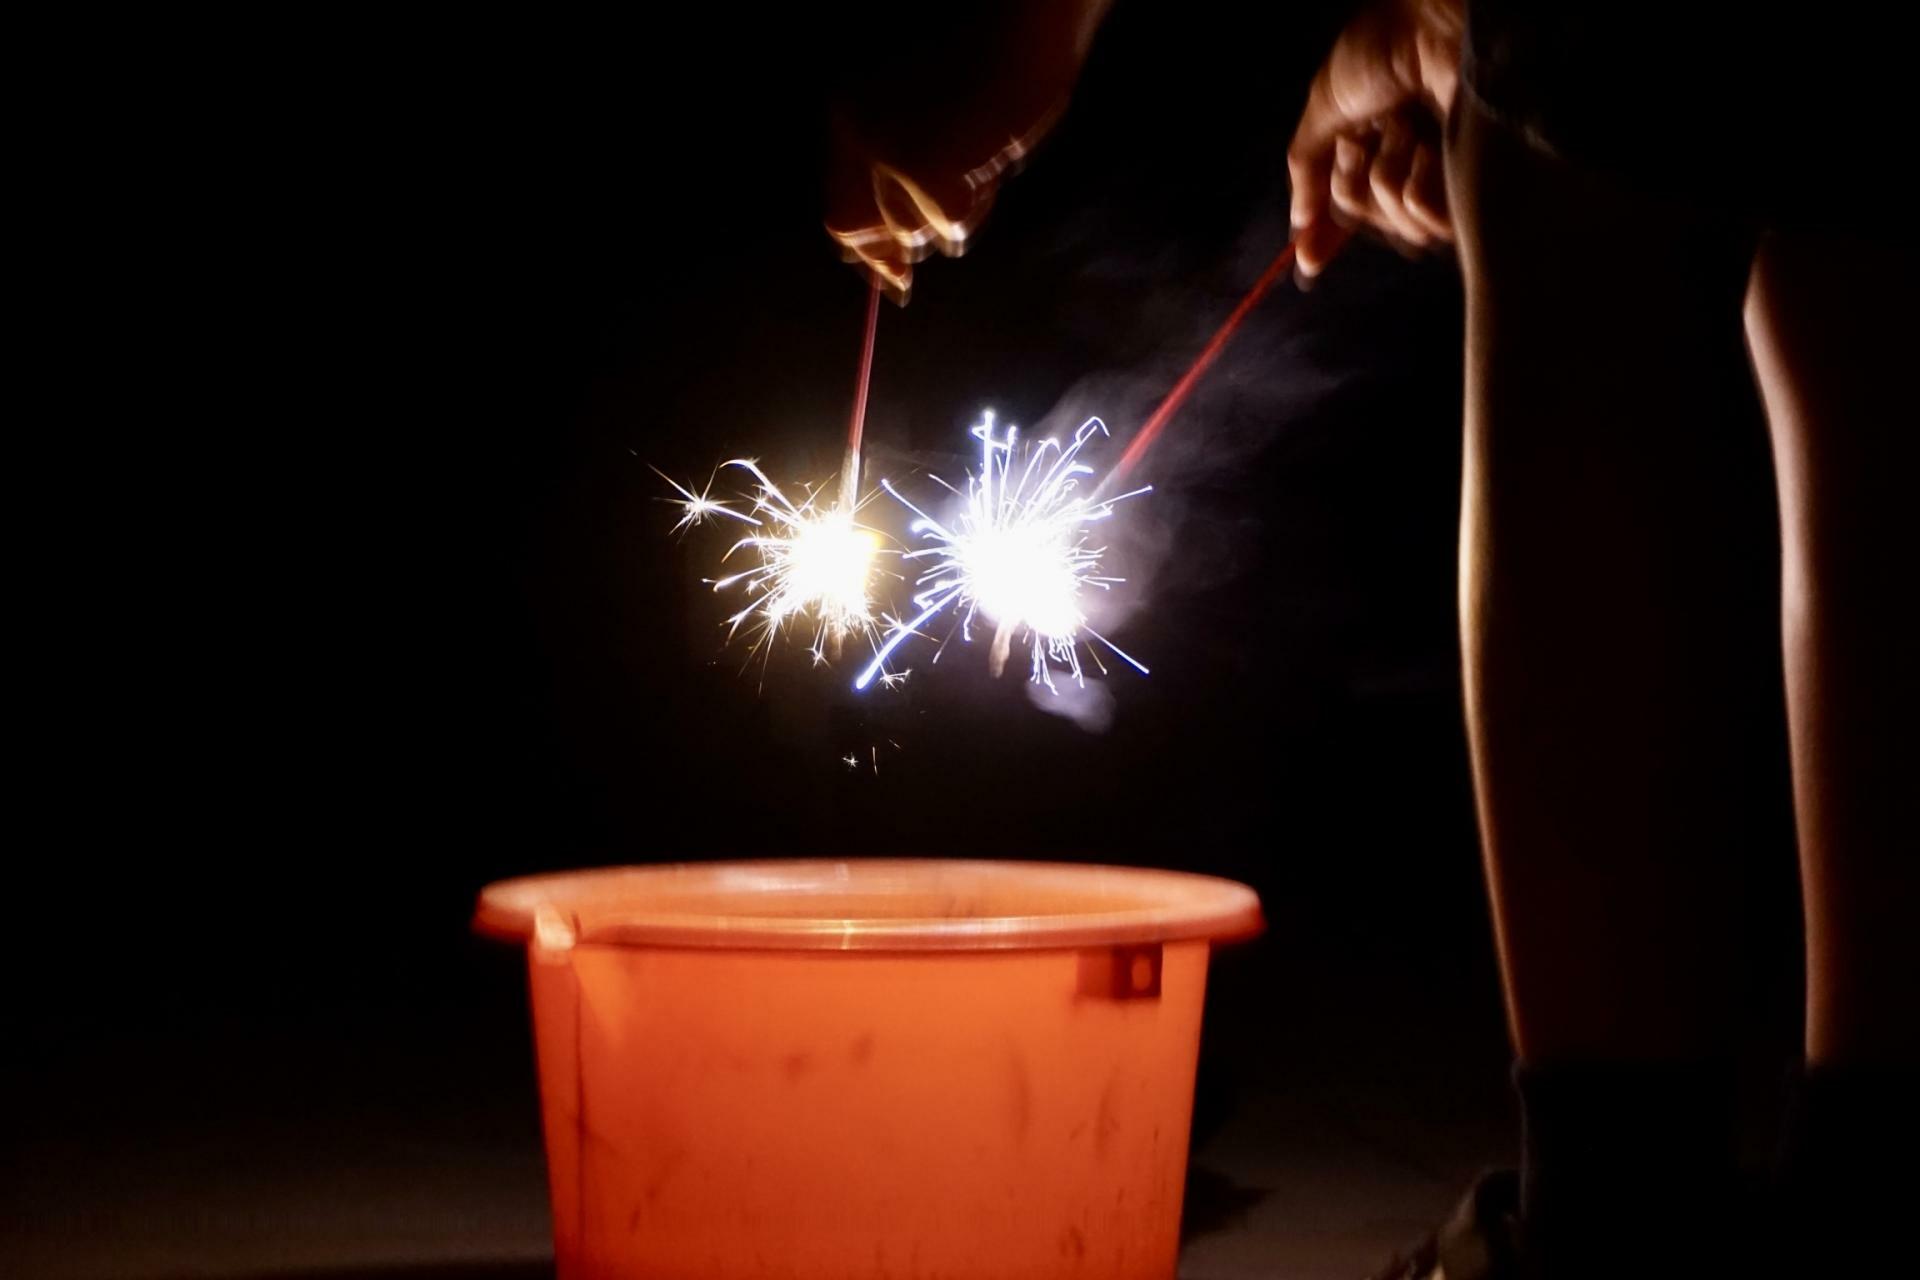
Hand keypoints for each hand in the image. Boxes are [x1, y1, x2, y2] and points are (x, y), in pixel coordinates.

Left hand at [825, 0, 1111, 300]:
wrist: (1024, 36)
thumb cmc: (990, 79)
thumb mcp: (931, 133)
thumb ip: (902, 190)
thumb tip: (894, 275)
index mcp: (849, 116)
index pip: (841, 214)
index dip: (866, 254)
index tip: (892, 284)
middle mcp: (856, 134)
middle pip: (863, 232)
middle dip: (893, 254)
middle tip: (919, 258)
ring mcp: (886, 153)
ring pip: (913, 233)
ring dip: (950, 215)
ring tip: (978, 163)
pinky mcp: (922, 169)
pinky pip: (949, 225)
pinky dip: (977, 204)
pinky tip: (990, 161)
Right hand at [1287, 0, 1462, 278]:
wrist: (1430, 25)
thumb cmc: (1382, 50)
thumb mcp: (1324, 108)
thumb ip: (1305, 169)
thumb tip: (1300, 228)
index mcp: (1372, 147)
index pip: (1349, 211)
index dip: (1328, 237)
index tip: (1308, 262)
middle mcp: (1408, 167)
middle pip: (1365, 223)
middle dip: (1351, 187)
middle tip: (1361, 140)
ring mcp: (1442, 179)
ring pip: (1395, 227)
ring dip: (1384, 178)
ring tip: (1401, 129)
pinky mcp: (1469, 188)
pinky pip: (1424, 218)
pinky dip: (1415, 183)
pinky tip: (1426, 148)